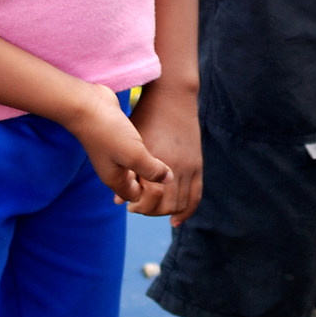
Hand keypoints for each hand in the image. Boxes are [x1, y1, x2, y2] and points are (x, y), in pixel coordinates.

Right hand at [65, 89, 173, 206]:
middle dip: (152, 181)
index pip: (136, 198)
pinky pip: (134, 151)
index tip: (168, 184)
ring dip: (149, 164)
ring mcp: (114, 154)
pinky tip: (155, 142)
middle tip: (171, 170)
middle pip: (136, 183)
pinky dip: (144, 150)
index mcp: (115, 180)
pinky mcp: (117, 139)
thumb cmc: (109, 132)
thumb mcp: (134, 155)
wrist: (87, 105)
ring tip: (168, 156)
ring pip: (136, 166)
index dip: (151, 196)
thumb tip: (169, 180)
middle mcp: (113, 170)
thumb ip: (152, 170)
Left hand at [129, 81, 202, 222]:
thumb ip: (126, 174)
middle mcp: (173, 167)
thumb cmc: (145, 118)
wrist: (172, 96)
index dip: (138, 206)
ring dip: (166, 211)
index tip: (131, 205)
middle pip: (164, 205)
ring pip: (180, 203)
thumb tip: (118, 203)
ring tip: (156, 207)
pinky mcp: (197, 165)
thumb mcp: (131, 144)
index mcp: (153, 162)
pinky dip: (186, 210)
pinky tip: (175, 219)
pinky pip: (195, 195)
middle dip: (151, 210)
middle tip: (142, 207)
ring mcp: (188, 167)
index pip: (148, 201)